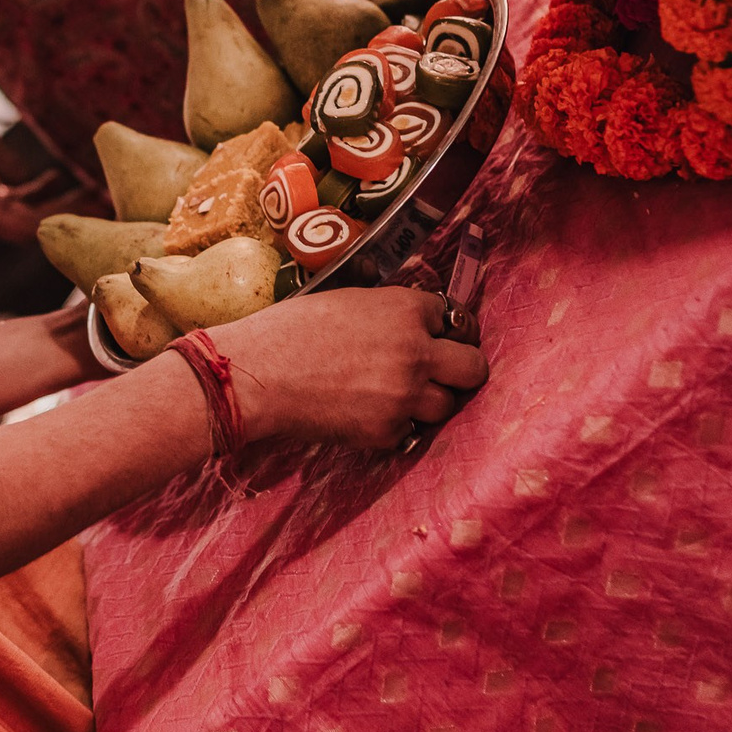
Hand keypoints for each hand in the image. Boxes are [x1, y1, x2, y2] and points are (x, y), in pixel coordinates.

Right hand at [0, 102, 91, 242]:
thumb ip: (13, 165)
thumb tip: (33, 179)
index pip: (27, 227)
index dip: (61, 220)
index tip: (91, 211)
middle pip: (26, 224)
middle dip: (61, 214)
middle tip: (96, 203)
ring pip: (18, 213)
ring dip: (48, 203)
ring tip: (82, 190)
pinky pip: (6, 199)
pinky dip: (29, 192)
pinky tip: (51, 179)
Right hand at [211, 286, 485, 449]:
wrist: (257, 375)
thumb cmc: (289, 329)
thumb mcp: (347, 299)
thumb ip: (387, 309)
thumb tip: (409, 319)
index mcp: (405, 309)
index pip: (454, 317)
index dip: (443, 329)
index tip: (438, 336)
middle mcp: (417, 351)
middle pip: (474, 367)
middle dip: (461, 367)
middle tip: (442, 370)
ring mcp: (406, 396)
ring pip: (448, 404)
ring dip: (431, 399)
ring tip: (401, 395)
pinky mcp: (388, 432)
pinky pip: (412, 430)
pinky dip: (397, 424)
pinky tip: (369, 412)